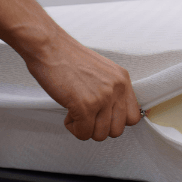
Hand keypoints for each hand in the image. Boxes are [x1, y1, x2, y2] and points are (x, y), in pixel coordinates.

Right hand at [20, 30, 141, 140]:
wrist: (48, 47)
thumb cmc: (68, 57)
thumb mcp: (102, 71)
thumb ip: (111, 90)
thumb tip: (112, 113)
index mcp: (122, 80)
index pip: (133, 117)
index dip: (116, 122)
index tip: (104, 118)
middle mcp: (116, 89)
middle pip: (117, 130)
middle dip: (99, 128)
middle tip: (87, 117)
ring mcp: (101, 98)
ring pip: (100, 135)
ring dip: (85, 129)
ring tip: (76, 114)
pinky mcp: (84, 106)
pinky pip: (83, 133)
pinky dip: (73, 128)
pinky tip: (68, 114)